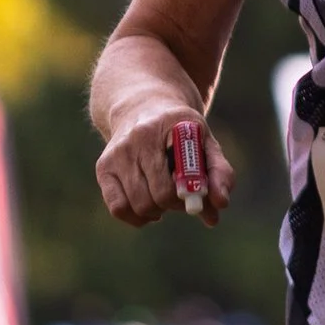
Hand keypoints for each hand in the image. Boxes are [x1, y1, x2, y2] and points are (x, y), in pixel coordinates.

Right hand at [97, 105, 233, 226]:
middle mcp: (139, 137)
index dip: (191, 191)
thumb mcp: (205, 142)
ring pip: (140, 205)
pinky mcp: (103, 167)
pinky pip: (118, 208)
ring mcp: (118, 152)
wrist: (141, 106)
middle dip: (176, 204)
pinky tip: (148, 207)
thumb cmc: (180, 132)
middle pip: (160, 195)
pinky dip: (136, 217)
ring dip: (158, 211)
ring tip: (164, 198)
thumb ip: (219, 172)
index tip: (196, 195)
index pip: (183, 172)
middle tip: (181, 196)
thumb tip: (221, 204)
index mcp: (171, 125)